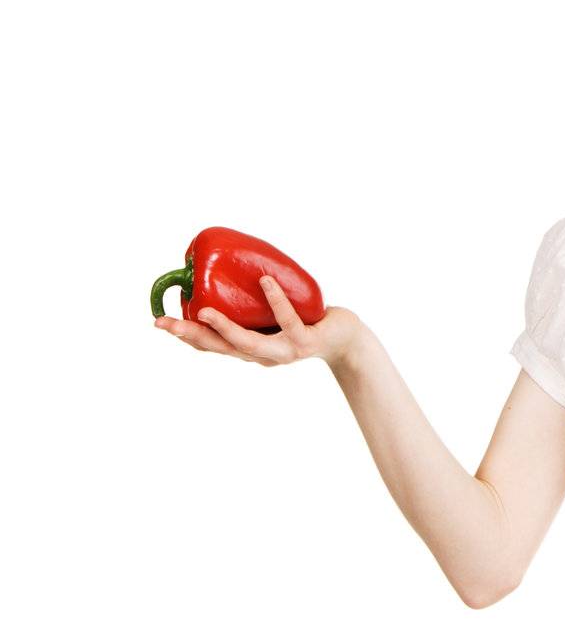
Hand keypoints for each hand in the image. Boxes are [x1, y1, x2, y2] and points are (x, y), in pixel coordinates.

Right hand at [153, 275, 362, 367]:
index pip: (212, 346)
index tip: (158, 321)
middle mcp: (262, 356)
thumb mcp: (273, 316)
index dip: (185, 336)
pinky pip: (288, 319)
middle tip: (164, 322)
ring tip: (203, 311)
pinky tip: (265, 281)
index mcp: (250, 350)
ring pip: (248, 342)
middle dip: (190, 336)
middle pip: (221, 349)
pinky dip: (275, 300)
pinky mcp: (306, 341)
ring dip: (224, 328)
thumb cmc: (307, 322)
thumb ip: (250, 302)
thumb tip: (226, 266)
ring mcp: (284, 351)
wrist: (347, 340)